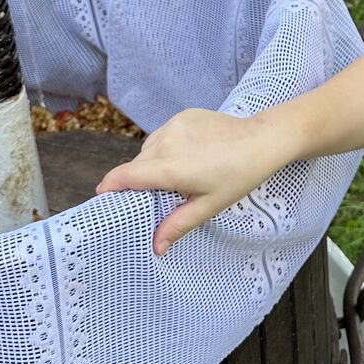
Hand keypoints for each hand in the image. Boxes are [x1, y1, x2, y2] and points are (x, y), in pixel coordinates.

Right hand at [96, 107, 287, 254]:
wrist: (262, 140)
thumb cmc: (238, 176)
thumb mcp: (208, 205)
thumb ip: (177, 225)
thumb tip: (156, 248)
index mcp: (170, 168)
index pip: (126, 176)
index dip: (110, 186)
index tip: (102, 196)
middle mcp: (166, 143)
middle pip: (137, 164)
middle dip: (138, 180)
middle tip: (152, 196)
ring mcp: (174, 125)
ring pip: (149, 149)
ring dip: (152, 163)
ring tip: (174, 177)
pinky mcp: (183, 115)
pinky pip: (162, 135)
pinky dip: (165, 147)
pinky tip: (185, 156)